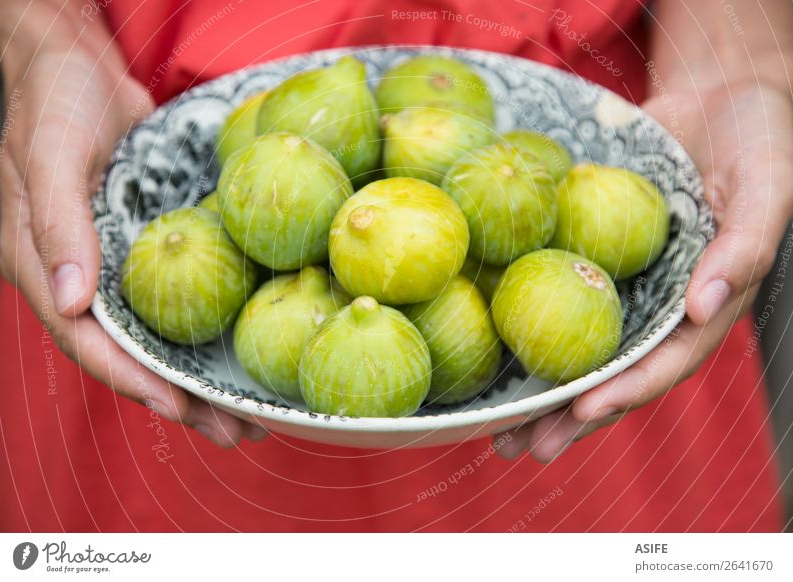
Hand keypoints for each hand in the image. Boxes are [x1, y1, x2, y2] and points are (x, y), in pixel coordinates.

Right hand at [0, 4, 265, 446]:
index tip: (181, 411)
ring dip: (203, 379)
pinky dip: (209, 332)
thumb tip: (70, 302)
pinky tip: (244, 348)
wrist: (79, 68)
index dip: (134, 382)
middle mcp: (84, 281)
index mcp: (47, 270)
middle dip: (182, 400)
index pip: (90, 343)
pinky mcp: (150, 252)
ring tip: (250, 413)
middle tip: (237, 431)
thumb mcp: (51, 155)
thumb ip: (57, 227)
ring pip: (162, 339)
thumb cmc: (55, 103)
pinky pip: (180, 301)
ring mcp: (118, 270)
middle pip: (133, 357)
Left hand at [496, 83, 792, 461]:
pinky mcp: (589, 258)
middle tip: (522, 449)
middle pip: (610, 373)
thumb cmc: (757, 140)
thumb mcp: (765, 186)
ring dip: (539, 389)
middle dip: (569, 415)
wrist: (717, 99)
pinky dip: (526, 325)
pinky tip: (489, 350)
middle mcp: (657, 308)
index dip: (625, 390)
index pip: (663, 362)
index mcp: (703, 305)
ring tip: (496, 429)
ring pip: (576, 348)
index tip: (583, 410)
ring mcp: (621, 287)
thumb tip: (703, 306)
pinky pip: (555, 295)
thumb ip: (743, 247)